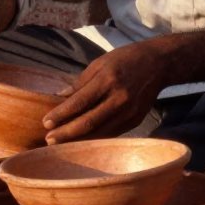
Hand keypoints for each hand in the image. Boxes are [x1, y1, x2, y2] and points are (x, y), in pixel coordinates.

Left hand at [42, 43, 165, 143]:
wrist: (158, 64)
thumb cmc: (125, 59)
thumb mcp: (100, 63)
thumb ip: (80, 82)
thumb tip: (60, 98)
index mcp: (107, 80)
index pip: (79, 102)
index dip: (60, 114)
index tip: (45, 123)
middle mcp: (119, 98)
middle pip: (88, 122)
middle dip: (66, 133)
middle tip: (48, 140)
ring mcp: (129, 112)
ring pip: (99, 132)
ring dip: (78, 140)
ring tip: (60, 144)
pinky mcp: (135, 121)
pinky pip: (111, 133)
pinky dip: (94, 138)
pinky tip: (81, 141)